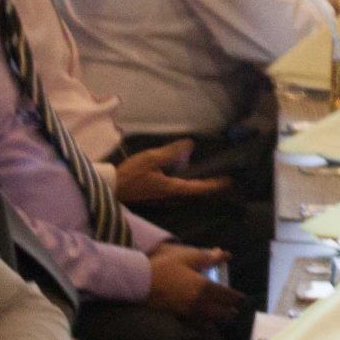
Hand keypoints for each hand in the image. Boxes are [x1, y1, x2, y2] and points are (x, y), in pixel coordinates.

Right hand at [113, 139, 227, 203]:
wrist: (112, 187)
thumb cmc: (131, 174)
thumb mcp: (151, 158)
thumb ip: (171, 152)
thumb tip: (190, 145)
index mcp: (172, 187)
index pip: (198, 186)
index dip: (213, 184)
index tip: (227, 181)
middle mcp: (170, 193)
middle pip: (193, 190)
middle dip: (208, 185)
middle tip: (222, 179)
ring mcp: (163, 194)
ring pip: (185, 189)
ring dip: (197, 184)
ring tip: (207, 176)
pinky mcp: (156, 192)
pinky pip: (176, 187)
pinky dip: (185, 181)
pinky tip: (184, 174)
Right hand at [147, 245, 239, 325]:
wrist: (141, 281)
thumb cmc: (165, 266)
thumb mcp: (188, 256)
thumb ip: (208, 257)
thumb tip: (225, 254)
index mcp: (204, 287)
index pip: (227, 296)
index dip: (237, 298)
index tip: (241, 299)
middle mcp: (200, 303)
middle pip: (222, 313)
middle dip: (230, 312)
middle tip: (234, 311)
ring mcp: (189, 312)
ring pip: (210, 322)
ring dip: (218, 321)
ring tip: (222, 319)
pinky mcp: (178, 318)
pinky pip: (196, 326)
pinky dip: (203, 327)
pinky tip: (205, 326)